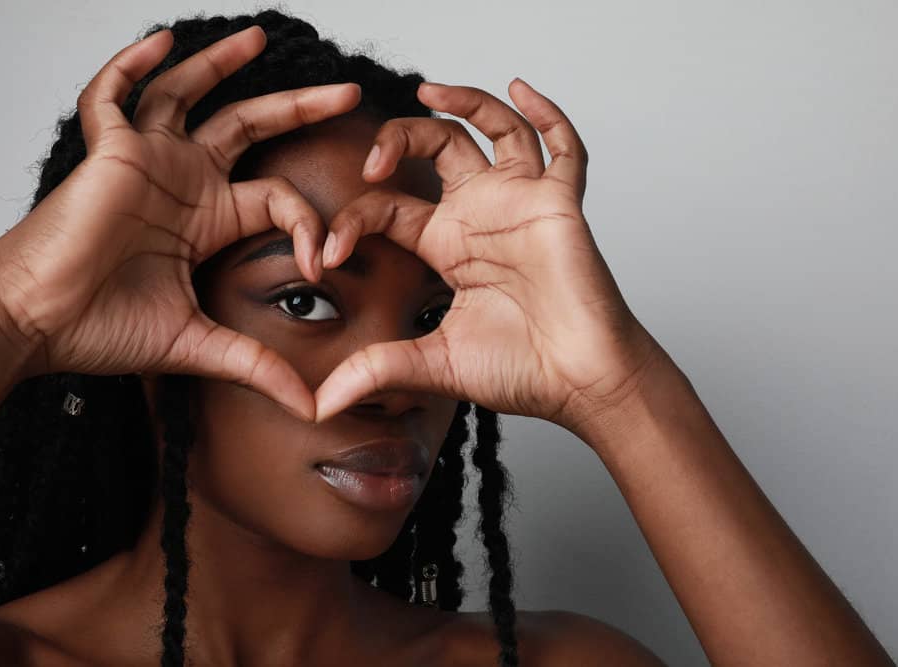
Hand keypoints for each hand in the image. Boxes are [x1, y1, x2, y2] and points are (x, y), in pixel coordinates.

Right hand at [0, 26, 359, 420]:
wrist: (41, 328)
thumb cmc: (105, 331)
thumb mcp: (200, 346)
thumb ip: (258, 367)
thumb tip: (315, 407)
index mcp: (209, 219)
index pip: (277, 195)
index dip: (310, 223)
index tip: (321, 263)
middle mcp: (184, 182)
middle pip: (249, 128)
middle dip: (299, 107)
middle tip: (347, 93)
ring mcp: (147, 162)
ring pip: (188, 95)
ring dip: (222, 66)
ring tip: (259, 39)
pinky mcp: (108, 153)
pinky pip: (114, 96)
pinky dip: (132, 67)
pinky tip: (160, 41)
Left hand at [313, 80, 663, 435]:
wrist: (578, 384)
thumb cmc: (521, 371)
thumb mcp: (434, 363)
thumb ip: (377, 370)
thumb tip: (319, 406)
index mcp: (448, 246)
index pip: (389, 206)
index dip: (353, 220)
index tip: (327, 254)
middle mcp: (482, 216)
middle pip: (437, 147)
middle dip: (398, 140)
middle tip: (371, 162)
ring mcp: (522, 204)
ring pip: (495, 129)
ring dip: (465, 102)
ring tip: (428, 89)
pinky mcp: (560, 205)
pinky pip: (562, 148)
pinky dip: (547, 114)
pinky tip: (521, 89)